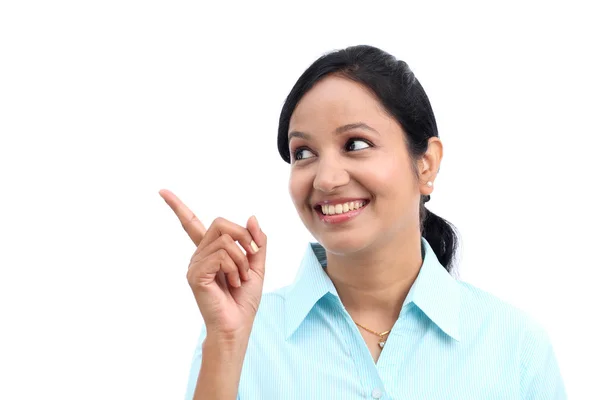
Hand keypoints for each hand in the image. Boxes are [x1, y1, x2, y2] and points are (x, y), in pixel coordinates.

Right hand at [159, 189, 266, 337]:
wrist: (238, 325)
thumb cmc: (244, 298)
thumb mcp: (257, 265)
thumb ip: (256, 241)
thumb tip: (251, 217)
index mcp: (210, 251)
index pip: (190, 223)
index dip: (177, 206)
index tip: (162, 190)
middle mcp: (198, 255)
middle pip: (220, 223)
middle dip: (243, 236)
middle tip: (251, 255)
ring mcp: (195, 264)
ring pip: (226, 242)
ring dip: (242, 260)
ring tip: (239, 278)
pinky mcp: (196, 275)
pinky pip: (221, 256)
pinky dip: (235, 268)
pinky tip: (232, 283)